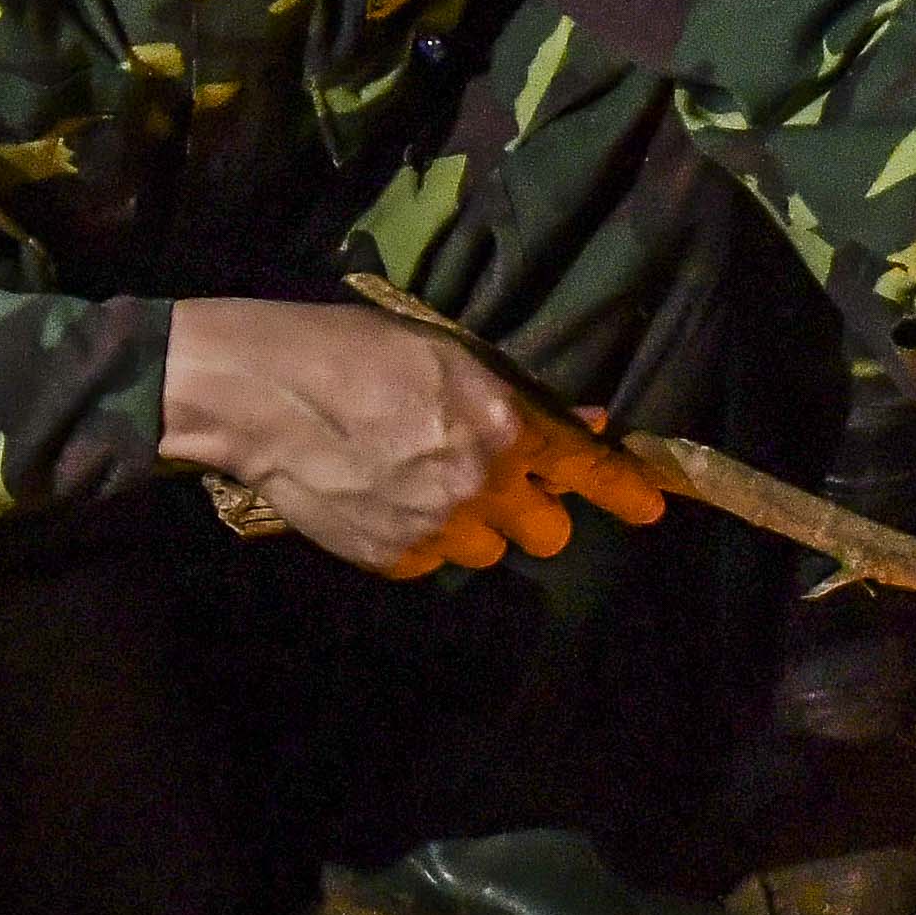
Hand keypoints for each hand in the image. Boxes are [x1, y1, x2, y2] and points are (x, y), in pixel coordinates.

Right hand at [161, 298, 665, 577]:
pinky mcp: (394, 559)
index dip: (626, 491)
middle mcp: (483, 484)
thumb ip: (522, 398)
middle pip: (549, 532)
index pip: (587, 470)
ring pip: (491, 552)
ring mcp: (438, 528)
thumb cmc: (354, 351)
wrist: (263, 395)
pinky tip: (387, 499)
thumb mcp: (449, 355)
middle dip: (531, 508)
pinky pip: (435, 562)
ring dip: (476, 527)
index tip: (653, 508)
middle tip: (494, 480)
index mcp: (504, 424)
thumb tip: (585, 422)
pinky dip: (422, 539)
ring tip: (424, 484)